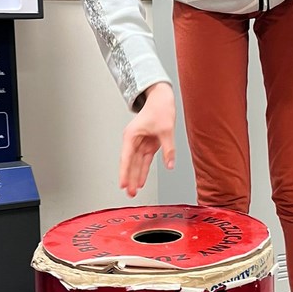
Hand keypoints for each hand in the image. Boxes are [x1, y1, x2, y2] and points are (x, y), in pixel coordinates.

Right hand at [119, 82, 175, 196]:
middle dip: (129, 178)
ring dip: (135, 177)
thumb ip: (168, 149)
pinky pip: (144, 160)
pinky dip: (143, 170)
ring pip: (136, 163)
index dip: (124, 172)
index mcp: (131, 135)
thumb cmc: (160, 108)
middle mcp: (133, 140)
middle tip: (128, 193)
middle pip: (129, 163)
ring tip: (133, 191)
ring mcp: (140, 143)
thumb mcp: (166, 129)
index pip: (127, 158)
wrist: (162, 98)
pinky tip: (140, 181)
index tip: (122, 184)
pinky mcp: (148, 144)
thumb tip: (170, 164)